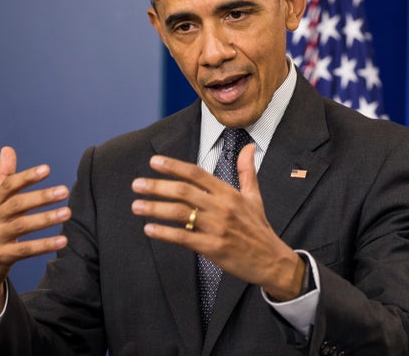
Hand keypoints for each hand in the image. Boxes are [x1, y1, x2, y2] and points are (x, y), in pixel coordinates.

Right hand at [0, 146, 70, 316]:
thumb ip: (5, 178)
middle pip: (17, 204)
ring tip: (68, 213)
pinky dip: (44, 245)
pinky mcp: (2, 257)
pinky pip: (25, 250)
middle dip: (41, 197)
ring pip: (22, 226)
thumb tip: (7, 148)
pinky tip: (63, 241)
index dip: (27, 176)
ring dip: (46, 219)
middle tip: (65, 191)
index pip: (8, 185)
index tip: (47, 169)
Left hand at [131, 144, 304, 300]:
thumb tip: (249, 146)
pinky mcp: (214, 248)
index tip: (154, 162)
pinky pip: (184, 238)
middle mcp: (222, 207)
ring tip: (136, 206)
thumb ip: (247, 171)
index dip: (174, 166)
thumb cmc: (259, 228)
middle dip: (157, 186)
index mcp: (229, 193)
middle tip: (136, 184)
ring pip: (180, 213)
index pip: (197, 174)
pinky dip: (164, 233)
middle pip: (184, 191)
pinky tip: (149, 229)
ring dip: (155, 208)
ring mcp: (217, 227)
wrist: (272, 261)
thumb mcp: (255, 197)